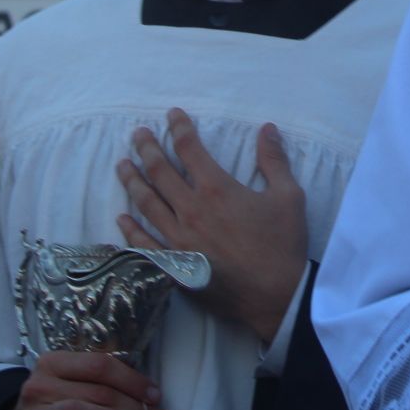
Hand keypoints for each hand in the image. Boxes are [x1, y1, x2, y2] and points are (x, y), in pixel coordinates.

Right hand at [0, 351, 169, 409]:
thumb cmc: (51, 409)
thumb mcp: (67, 385)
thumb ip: (97, 381)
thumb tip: (146, 390)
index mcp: (52, 363)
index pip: (100, 364)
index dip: (133, 379)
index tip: (155, 395)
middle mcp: (40, 385)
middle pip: (97, 390)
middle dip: (134, 405)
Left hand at [116, 110, 308, 343]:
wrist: (276, 294)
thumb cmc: (284, 244)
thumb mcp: (288, 196)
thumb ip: (274, 160)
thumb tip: (267, 128)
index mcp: (216, 188)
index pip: (189, 149)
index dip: (179, 128)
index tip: (172, 115)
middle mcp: (190, 209)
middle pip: (160, 171)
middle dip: (147, 148)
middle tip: (138, 134)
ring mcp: (178, 239)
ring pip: (147, 203)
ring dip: (132, 181)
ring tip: (122, 164)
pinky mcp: (174, 265)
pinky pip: (144, 245)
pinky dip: (130, 230)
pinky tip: (121, 217)